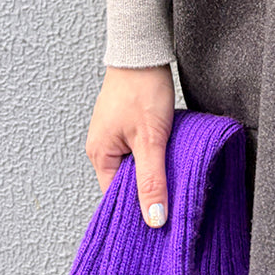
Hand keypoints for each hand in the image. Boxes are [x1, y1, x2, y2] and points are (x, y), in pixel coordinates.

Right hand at [86, 63, 175, 226]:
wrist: (143, 51)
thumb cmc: (142, 89)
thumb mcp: (151, 139)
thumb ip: (152, 180)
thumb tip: (153, 219)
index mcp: (100, 156)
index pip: (116, 198)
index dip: (138, 211)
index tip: (161, 223)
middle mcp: (103, 147)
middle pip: (126, 183)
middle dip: (148, 191)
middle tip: (173, 202)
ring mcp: (114, 134)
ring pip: (136, 165)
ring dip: (154, 170)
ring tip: (174, 177)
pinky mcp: (127, 123)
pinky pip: (140, 149)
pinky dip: (154, 154)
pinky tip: (170, 155)